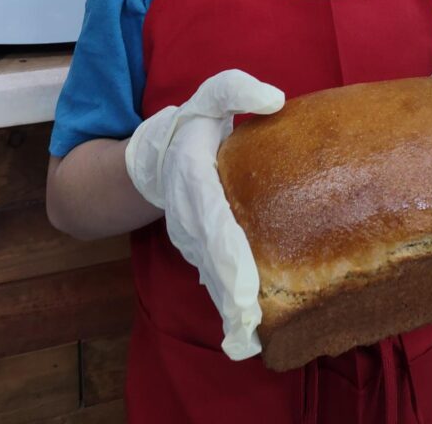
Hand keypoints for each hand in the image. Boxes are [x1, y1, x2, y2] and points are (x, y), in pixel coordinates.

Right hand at [124, 69, 284, 359]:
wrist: (154, 156)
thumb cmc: (191, 125)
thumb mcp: (210, 96)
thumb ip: (236, 90)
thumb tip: (277, 100)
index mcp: (194, 180)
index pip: (214, 222)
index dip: (229, 257)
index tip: (243, 291)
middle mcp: (190, 219)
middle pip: (214, 263)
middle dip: (232, 300)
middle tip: (250, 336)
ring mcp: (192, 240)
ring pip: (214, 278)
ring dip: (231, 309)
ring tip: (250, 340)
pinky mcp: (201, 252)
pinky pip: (217, 278)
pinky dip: (231, 304)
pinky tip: (248, 330)